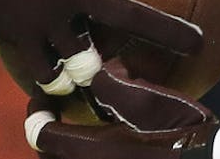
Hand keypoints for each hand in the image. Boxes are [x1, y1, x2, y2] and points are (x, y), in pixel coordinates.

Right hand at [0, 0, 206, 93]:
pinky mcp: (22, 39)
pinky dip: (60, 76)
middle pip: (126, 17)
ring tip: (130, 77)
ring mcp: (44, 19)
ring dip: (106, 66)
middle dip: (167, 32)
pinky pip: (47, 68)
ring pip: (85, 55)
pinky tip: (74, 82)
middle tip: (198, 44)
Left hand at [27, 60, 219, 158]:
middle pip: (46, 156)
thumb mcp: (150, 101)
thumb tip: (98, 68)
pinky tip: (100, 145)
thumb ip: (115, 84)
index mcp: (93, 149)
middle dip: (46, 133)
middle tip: (56, 115)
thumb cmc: (183, 132)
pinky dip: (80, 156)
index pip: (42, 134)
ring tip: (75, 131)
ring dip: (62, 148)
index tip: (43, 99)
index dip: (37, 112)